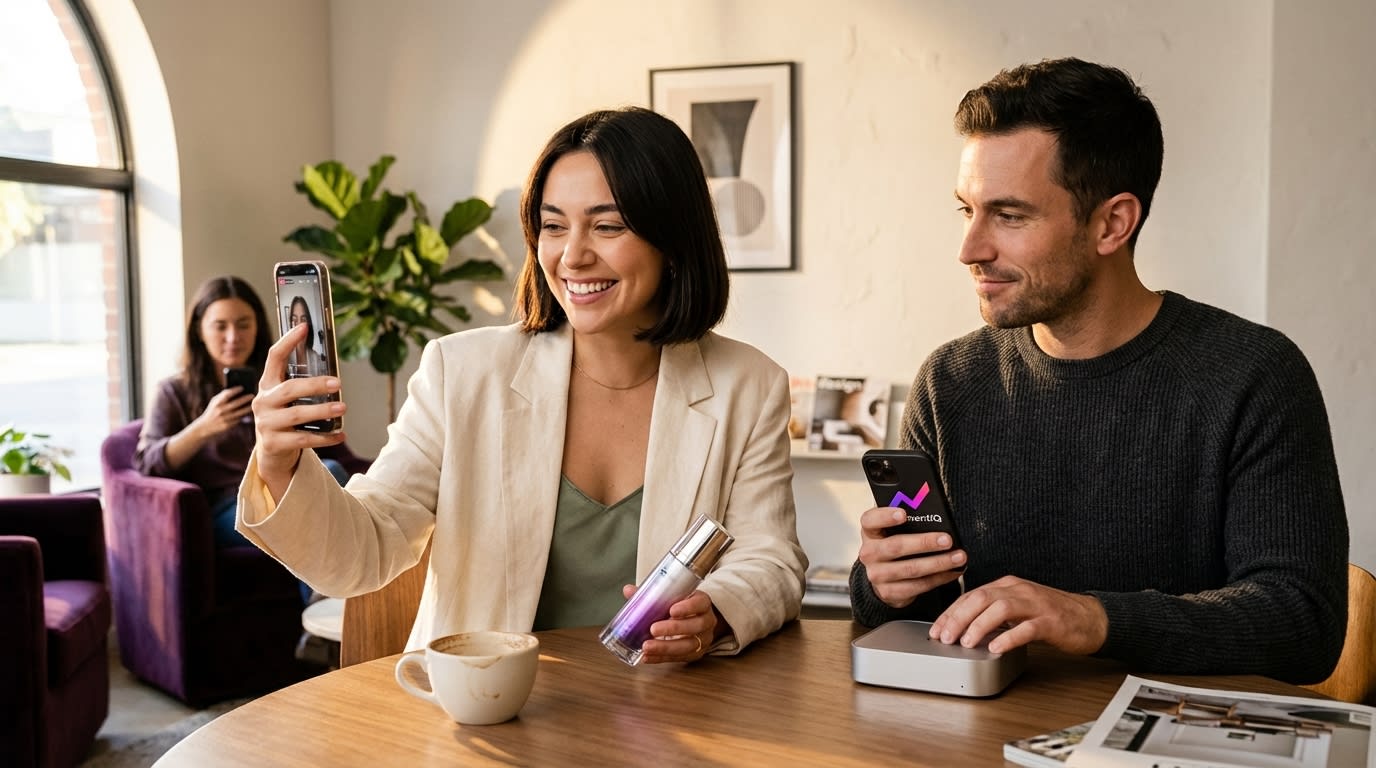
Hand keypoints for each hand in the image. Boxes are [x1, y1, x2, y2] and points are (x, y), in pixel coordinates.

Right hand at [193, 387, 253, 437]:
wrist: (204, 426)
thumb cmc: (212, 411)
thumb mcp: (214, 402)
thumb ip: (223, 396)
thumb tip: (237, 390)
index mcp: (216, 403)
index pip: (226, 395)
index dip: (234, 390)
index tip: (242, 387)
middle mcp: (220, 411)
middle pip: (235, 404)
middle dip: (244, 399)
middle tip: (252, 395)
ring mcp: (224, 419)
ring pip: (239, 413)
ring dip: (247, 408)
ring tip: (252, 404)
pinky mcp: (227, 426)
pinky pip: (238, 419)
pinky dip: (243, 416)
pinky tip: (248, 412)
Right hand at [253, 323, 347, 496]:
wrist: (272, 452)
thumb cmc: (286, 419)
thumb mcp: (289, 400)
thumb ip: (303, 387)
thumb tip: (334, 374)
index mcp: (268, 385)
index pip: (274, 357)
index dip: (288, 341)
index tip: (305, 326)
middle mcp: (263, 401)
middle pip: (290, 388)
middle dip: (315, 385)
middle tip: (338, 383)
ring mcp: (265, 423)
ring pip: (297, 415)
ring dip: (322, 411)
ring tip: (342, 408)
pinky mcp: (273, 443)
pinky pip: (303, 439)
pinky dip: (325, 437)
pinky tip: (341, 435)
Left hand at [623, 586, 720, 663]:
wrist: (696, 620)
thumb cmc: (681, 605)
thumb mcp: (673, 596)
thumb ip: (652, 594)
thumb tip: (628, 590)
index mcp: (702, 603)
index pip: (700, 603)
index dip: (688, 607)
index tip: (672, 610)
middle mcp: (707, 621)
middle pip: (695, 626)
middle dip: (673, 628)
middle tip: (653, 629)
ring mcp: (703, 640)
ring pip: (688, 645)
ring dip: (665, 647)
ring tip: (646, 646)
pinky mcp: (695, 654)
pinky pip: (678, 658)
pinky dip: (661, 658)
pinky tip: (647, 657)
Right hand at [857, 506, 964, 608]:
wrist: (884, 576)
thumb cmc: (895, 544)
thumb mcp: (894, 529)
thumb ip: (909, 520)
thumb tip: (933, 511)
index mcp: (870, 531)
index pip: (870, 520)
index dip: (885, 516)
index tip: (904, 513)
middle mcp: (869, 553)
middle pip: (896, 546)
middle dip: (925, 542)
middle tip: (947, 540)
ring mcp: (877, 574)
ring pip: (911, 569)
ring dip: (938, 563)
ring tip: (958, 557)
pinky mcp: (888, 592)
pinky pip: (917, 586)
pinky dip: (939, 578)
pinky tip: (952, 571)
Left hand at [927, 574, 1106, 654]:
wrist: (1091, 618)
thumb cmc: (1052, 615)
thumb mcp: (1018, 608)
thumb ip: (994, 614)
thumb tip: (963, 628)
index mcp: (1008, 586)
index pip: (971, 595)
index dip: (951, 612)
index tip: (936, 629)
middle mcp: (1019, 590)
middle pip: (981, 598)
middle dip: (958, 618)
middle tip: (945, 637)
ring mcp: (1036, 604)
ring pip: (1000, 609)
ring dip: (978, 626)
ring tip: (966, 643)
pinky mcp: (1051, 621)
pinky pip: (1026, 628)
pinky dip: (1008, 637)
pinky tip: (996, 648)